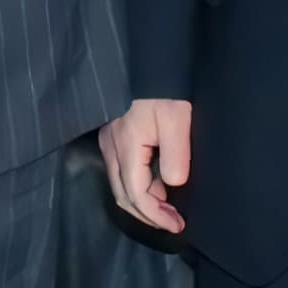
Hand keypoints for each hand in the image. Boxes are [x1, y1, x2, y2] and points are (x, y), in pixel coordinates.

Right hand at [100, 99, 192, 232]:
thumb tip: (173, 184)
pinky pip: (121, 172)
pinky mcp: (113, 135)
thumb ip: (176, 154)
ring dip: (142, 202)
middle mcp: (111, 145)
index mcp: (126, 144)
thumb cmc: (165, 89)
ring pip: (119, 185)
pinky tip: (158, 186)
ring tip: (168, 208)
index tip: (178, 225)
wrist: (152, 62)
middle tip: (174, 222)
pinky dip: (138, 187)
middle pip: (122, 195)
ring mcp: (109, 140)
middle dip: (147, 214)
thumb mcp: (178, 118)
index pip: (135, 193)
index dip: (155, 215)